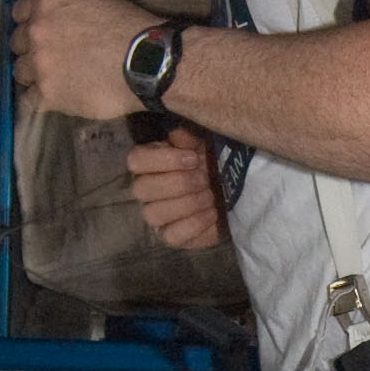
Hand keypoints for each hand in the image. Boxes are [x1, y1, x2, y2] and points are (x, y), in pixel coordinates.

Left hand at [12, 0, 157, 123]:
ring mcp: (38, 64)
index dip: (29, 23)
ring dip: (33, 76)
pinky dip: (38, 101)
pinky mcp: (46, 94)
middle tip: (50, 58)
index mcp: (47, 4)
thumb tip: (65, 22)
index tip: (39, 32)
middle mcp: (36, 32)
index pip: (19, 12)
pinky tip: (53, 100)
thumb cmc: (130, 27)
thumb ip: (69, 11)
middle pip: (17, 44)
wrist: (146, 62)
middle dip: (31, 50)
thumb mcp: (96, 2)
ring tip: (53, 82)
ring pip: (19, 72)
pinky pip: (28, 101)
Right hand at [126, 127, 227, 253]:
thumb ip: (189, 135)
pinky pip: (171, 236)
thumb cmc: (213, 161)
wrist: (234, 189)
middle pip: (142, 189)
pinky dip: (195, 224)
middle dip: (179, 183)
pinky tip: (212, 213)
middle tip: (204, 179)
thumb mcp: (204, 142)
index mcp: (149, 163)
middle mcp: (146, 190)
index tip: (193, 158)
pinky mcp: (170, 237)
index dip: (163, 160)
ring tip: (210, 196)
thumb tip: (175, 133)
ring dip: (187, 204)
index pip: (135, 161)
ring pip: (153, 214)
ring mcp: (156, 216)